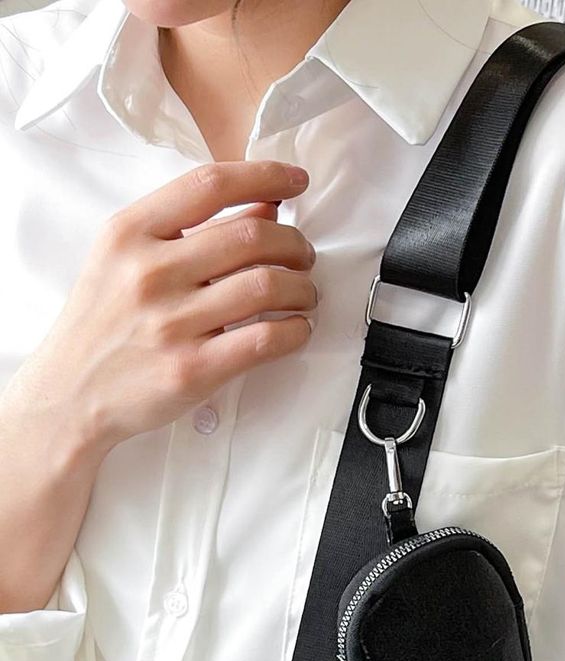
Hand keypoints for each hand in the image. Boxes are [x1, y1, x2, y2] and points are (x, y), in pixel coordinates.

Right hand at [9, 158, 318, 460]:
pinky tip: (296, 329)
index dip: (265, 176)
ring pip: (268, 285)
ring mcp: (172, 323)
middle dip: (294, 243)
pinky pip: (266, 339)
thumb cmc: (104, 321)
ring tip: (304, 294)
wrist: (71, 391)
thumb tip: (265, 207)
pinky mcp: (193, 369)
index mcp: (131, 233)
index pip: (210, 185)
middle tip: (302, 256)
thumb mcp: (123, 258)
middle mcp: (151, 272)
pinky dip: (295, 330)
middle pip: (253, 236)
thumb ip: (185, 228)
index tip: (296, 181)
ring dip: (302, 288)